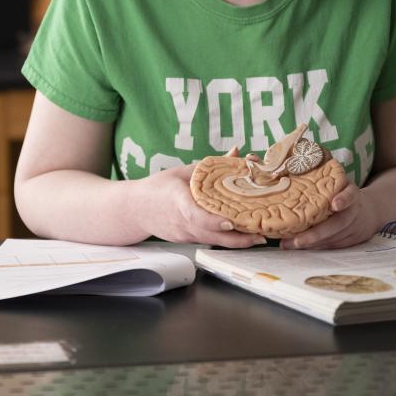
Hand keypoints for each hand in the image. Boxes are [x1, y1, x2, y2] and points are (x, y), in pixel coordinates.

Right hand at [132, 162, 265, 247]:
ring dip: (237, 242)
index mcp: (177, 202)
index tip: (230, 222)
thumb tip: (236, 153)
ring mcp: (185, 235)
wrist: (135, 210)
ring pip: (213, 242)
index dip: (214, 221)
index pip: (195, 215)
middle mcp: (182, 223)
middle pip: (211, 235)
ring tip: (259, 237)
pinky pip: (209, 241)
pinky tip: (243, 237)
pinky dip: (226, 240)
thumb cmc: (157, 188)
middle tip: (260, 235)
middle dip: (238, 238)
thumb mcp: (181, 172)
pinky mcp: (188, 240)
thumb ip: (210, 165)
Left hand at [279, 182, 381, 249]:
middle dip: (317, 234)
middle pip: (339, 224)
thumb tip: (285, 178)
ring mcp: (356, 227)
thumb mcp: (339, 182)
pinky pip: (334, 246)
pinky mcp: (354, 241)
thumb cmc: (344, 193)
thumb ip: (322, 181)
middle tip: (296, 240)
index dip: (344, 199)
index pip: (350, 194)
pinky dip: (317, 247)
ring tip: (289, 244)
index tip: (334, 204)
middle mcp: (356, 210)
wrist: (372, 210)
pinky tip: (300, 247)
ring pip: (334, 239)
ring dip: (312, 244)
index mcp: (352, 192)